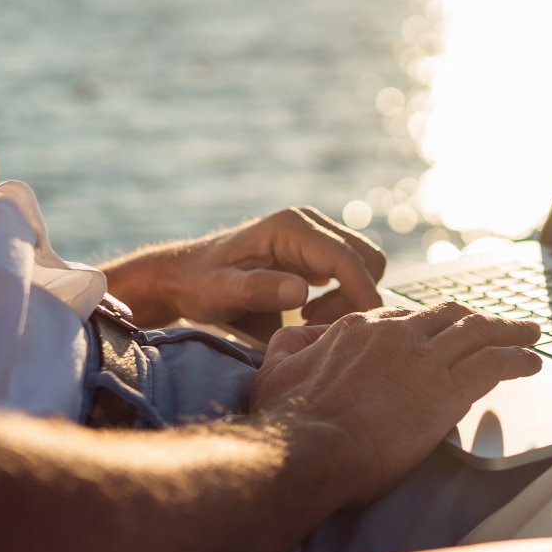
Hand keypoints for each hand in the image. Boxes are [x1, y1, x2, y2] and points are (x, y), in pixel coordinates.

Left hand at [102, 207, 385, 327]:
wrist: (184, 275)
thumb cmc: (198, 286)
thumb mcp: (220, 292)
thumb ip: (258, 290)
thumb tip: (302, 291)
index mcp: (292, 227)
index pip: (347, 258)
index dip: (362, 293)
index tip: (362, 328)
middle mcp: (310, 224)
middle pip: (367, 259)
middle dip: (357, 297)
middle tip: (317, 326)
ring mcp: (315, 235)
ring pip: (363, 266)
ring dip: (349, 298)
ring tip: (307, 321)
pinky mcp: (316, 251)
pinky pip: (350, 272)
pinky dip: (343, 296)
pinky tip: (307, 313)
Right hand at [249, 303, 541, 505]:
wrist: (305, 449)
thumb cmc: (285, 420)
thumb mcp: (275, 369)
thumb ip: (291, 347)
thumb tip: (298, 338)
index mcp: (359, 330)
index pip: (405, 319)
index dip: (431, 325)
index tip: (446, 331)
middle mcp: (396, 336)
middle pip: (450, 317)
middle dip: (479, 319)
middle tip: (502, 323)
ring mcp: (423, 360)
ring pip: (479, 333)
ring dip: (509, 331)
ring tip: (531, 334)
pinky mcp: (446, 390)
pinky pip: (494, 364)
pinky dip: (517, 359)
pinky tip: (532, 363)